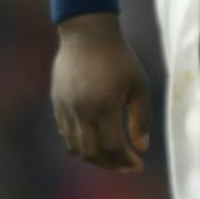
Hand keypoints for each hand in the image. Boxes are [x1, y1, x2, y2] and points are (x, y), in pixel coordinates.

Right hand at [52, 14, 151, 171]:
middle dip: (111, 165)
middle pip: (92, 154)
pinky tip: (95, 137)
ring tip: (111, 154)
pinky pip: (66, 133)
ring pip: (75, 147)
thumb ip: (142, 118)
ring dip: (94, 156)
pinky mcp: (57, 103)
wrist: (87, 33)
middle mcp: (82, 111)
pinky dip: (80, 142)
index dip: (126, 161)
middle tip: (126, 166)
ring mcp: (66, 108)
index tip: (139, 164)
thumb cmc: (119, 57)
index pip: (113, 148)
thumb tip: (142, 147)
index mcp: (104, 106)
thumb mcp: (139, 85)